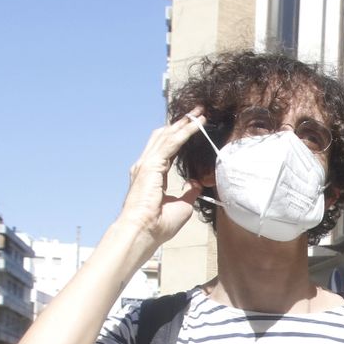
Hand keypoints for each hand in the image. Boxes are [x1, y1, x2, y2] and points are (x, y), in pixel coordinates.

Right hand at [116, 108, 206, 247]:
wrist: (144, 231)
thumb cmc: (158, 224)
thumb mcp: (182, 206)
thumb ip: (189, 192)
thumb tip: (196, 184)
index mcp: (152, 175)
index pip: (167, 149)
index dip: (180, 136)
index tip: (194, 126)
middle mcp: (147, 165)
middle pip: (165, 137)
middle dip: (181, 124)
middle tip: (197, 112)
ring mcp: (147, 164)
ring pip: (168, 136)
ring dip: (184, 124)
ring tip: (199, 113)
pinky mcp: (152, 165)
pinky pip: (171, 143)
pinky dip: (184, 132)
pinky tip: (195, 124)